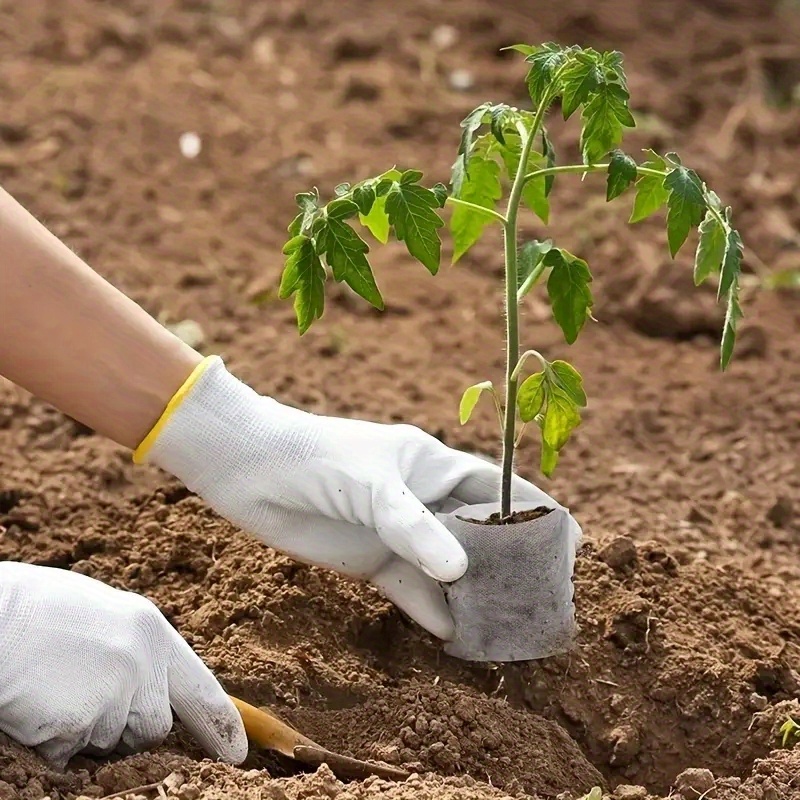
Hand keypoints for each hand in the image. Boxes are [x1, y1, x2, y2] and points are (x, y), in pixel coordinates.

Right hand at [0, 562, 246, 767]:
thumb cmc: (39, 611)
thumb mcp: (105, 615)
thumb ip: (136, 648)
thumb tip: (153, 684)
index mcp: (151, 630)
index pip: (201, 688)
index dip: (220, 724)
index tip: (236, 752)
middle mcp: (142, 663)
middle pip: (154, 726)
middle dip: (126, 725)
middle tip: (85, 691)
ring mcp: (113, 694)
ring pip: (110, 742)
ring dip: (86, 729)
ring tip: (56, 686)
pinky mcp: (77, 724)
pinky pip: (70, 753)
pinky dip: (52, 740)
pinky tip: (37, 702)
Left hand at [140, 357, 576, 639]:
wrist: (249, 469)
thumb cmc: (317, 457)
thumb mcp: (371, 485)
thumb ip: (414, 526)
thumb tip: (461, 573)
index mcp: (436, 466)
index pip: (501, 490)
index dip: (536, 516)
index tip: (569, 548)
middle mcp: (425, 501)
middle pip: (482, 536)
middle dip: (510, 566)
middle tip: (541, 603)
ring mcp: (400, 533)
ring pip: (450, 569)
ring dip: (475, 597)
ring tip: (508, 630)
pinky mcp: (373, 562)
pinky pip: (414, 592)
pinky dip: (435, 613)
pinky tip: (457, 637)